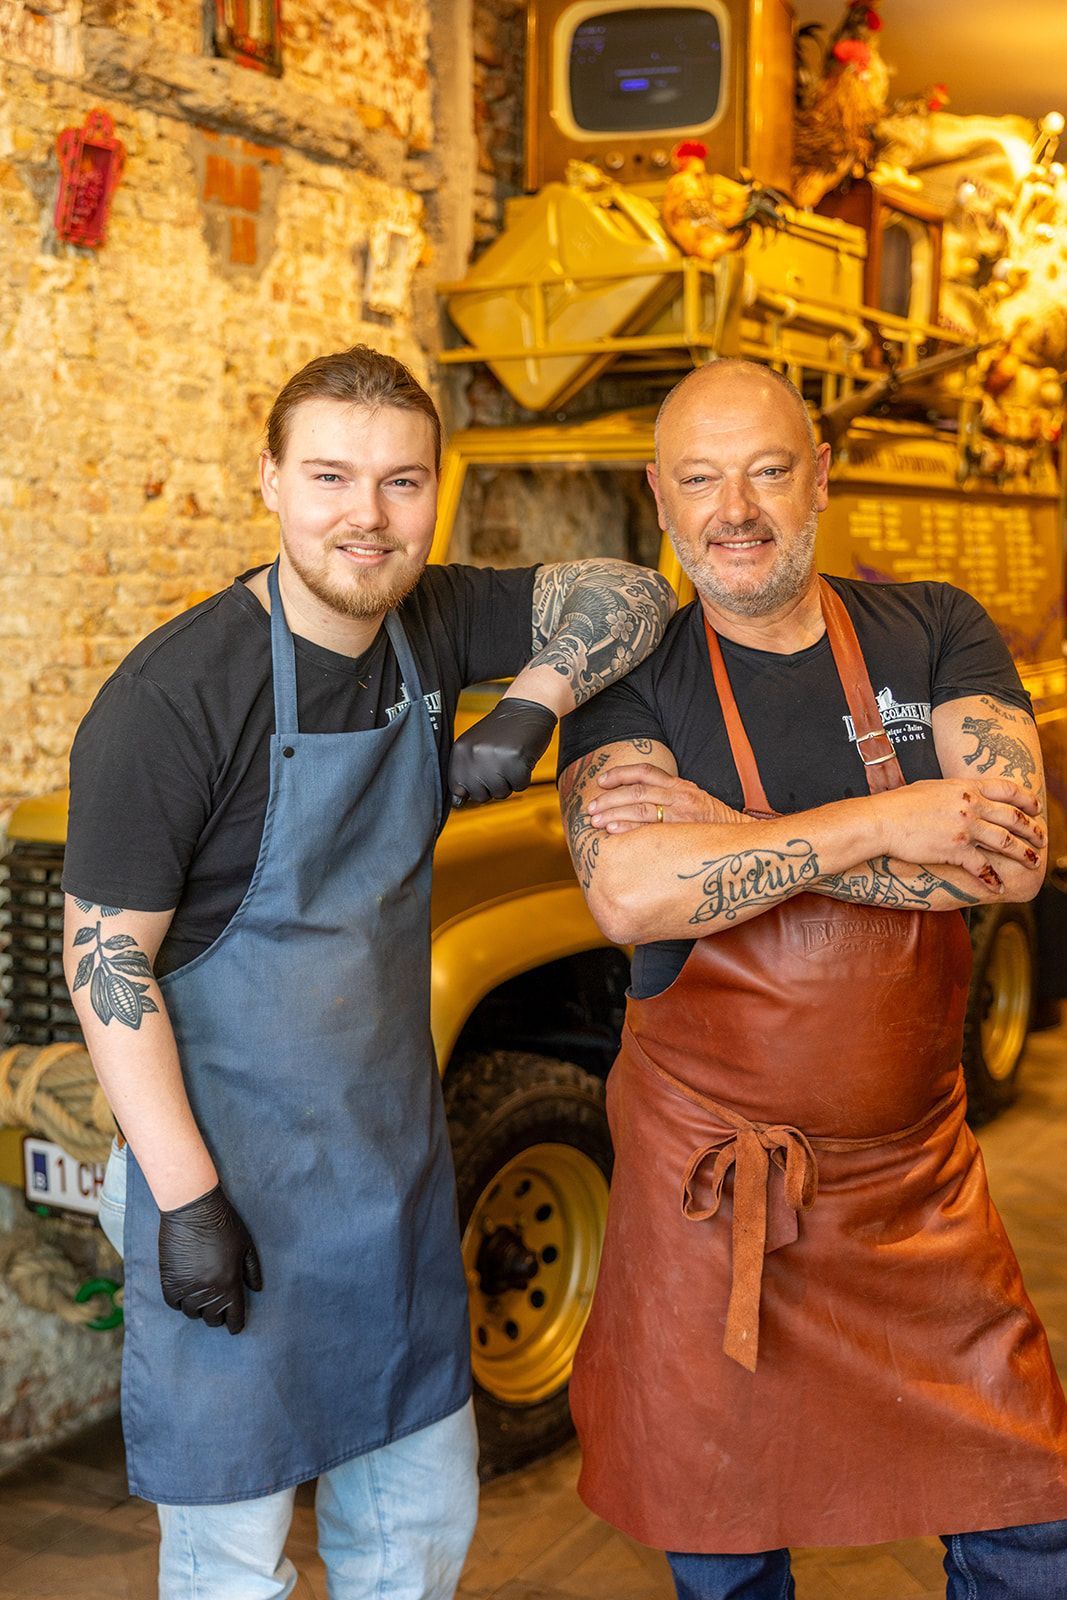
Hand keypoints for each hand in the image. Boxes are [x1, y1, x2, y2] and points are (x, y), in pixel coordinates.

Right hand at [158, 1183, 261, 1334]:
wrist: (193, 1209)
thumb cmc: (223, 1224)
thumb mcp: (246, 1245)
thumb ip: (251, 1270)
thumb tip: (256, 1289)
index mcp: (229, 1283)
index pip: (233, 1316)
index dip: (235, 1324)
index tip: (234, 1328)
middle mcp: (208, 1291)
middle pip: (211, 1318)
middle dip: (217, 1315)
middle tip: (219, 1309)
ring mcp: (187, 1288)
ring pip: (192, 1313)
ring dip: (198, 1308)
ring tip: (202, 1299)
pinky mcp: (169, 1281)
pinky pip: (174, 1304)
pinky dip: (180, 1302)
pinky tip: (186, 1294)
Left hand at [448, 698, 557, 806]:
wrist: (526, 708)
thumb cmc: (501, 731)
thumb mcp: (475, 747)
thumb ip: (464, 772)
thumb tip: (457, 803)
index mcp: (460, 750)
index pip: (457, 788)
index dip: (472, 787)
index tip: (482, 775)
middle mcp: (474, 755)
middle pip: (479, 795)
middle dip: (492, 786)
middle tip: (500, 764)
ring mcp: (495, 758)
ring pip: (500, 793)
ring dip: (509, 782)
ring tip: (510, 760)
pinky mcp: (517, 761)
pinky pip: (520, 786)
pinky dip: (524, 777)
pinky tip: (521, 759)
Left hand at [586, 763, 743, 833]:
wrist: (745, 841)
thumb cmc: (715, 827)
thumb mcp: (695, 804)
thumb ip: (670, 801)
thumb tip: (638, 807)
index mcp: (681, 786)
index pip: (646, 771)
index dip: (621, 774)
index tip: (602, 781)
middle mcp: (681, 795)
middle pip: (636, 791)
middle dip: (609, 799)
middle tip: (591, 809)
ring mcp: (683, 813)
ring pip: (640, 808)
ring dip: (613, 814)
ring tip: (596, 822)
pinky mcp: (684, 830)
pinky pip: (651, 827)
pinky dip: (629, 828)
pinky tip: (613, 831)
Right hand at [871, 777, 1044, 887]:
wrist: (881, 820)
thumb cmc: (899, 804)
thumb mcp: (933, 788)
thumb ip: (955, 792)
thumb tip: (964, 794)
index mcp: (966, 787)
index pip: (1007, 790)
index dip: (1026, 799)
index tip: (1035, 808)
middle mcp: (971, 805)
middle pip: (1013, 817)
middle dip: (1033, 830)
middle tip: (1042, 840)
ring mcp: (965, 827)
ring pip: (1006, 841)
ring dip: (1023, 853)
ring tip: (1033, 862)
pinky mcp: (955, 849)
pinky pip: (982, 865)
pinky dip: (992, 877)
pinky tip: (997, 885)